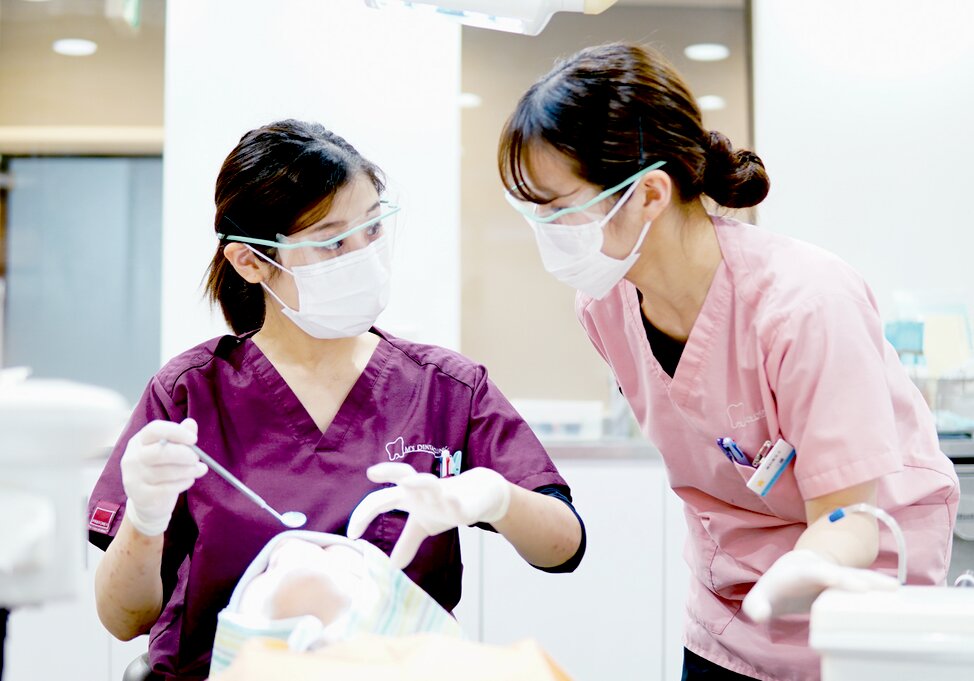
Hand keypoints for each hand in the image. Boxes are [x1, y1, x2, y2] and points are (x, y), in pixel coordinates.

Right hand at [120, 418, 206, 536]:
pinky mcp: (141, 495)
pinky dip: (182, 483)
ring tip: (199, 469)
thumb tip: (191, 423)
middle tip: (196, 458)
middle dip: (183, 454)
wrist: (149, 501)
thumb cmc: (163, 469)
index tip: (193, 439)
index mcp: (140, 441)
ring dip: (187, 470)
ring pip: (164, 472)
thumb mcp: (170, 450)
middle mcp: (133, 457)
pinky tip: (189, 480)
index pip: (154, 430)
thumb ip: (180, 436)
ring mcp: (134, 478)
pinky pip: (165, 489)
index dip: (176, 432)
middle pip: (158, 452)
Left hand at [347, 463, 511, 568]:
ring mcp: (442, 492)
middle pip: (403, 474)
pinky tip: (455, 507)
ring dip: (419, 481)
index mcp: (408, 495)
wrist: (481, 493)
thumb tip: (392, 566)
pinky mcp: (462, 501)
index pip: (380, 500)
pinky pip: (458, 502)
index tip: (352, 535)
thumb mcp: (423, 526)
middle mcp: (422, 490)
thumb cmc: (445, 505)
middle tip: (371, 472)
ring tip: (407, 483)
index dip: (363, 514)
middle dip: (388, 472)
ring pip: (429, 482)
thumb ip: (406, 542)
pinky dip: (455, 503)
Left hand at [742, 549, 898, 622]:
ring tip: (896, 588)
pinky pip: (864, 583)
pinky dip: (879, 588)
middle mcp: (821, 568)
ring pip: (857, 574)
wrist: (791, 571)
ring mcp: (836, 573)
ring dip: (876, 581)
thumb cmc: (776, 587)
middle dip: (860, 578)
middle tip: (882, 587)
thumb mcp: (763, 595)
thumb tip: (757, 615)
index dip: (831, 576)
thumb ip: (757, 604)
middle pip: (842, 571)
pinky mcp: (847, 581)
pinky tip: (897, 597)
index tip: (847, 583)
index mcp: (799, 570)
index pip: (815, 572)